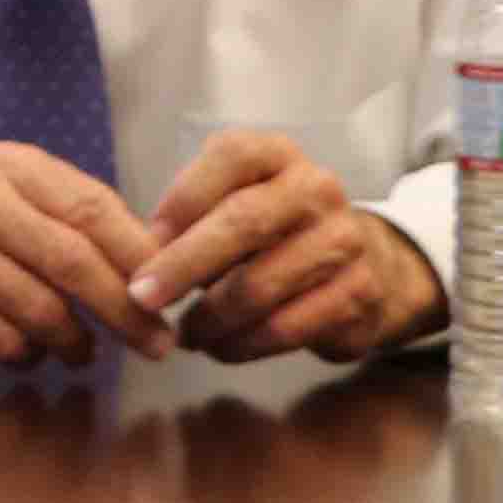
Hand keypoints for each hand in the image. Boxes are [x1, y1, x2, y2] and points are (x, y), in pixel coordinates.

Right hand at [0, 145, 162, 363]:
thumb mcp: (14, 201)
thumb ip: (77, 221)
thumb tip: (163, 263)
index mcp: (11, 167)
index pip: (95, 210)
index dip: (141, 258)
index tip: (173, 294)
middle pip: (74, 261)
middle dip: (126, 310)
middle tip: (157, 343)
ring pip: (42, 309)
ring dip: (74, 341)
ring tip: (81, 352)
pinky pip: (3, 339)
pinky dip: (27, 354)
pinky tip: (27, 351)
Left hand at [131, 132, 444, 361]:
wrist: (363, 265)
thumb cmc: (270, 234)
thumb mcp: (231, 206)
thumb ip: (190, 219)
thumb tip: (139, 255)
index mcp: (277, 154)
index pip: (230, 156)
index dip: (182, 199)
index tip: (144, 242)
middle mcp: (316, 188)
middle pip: (243, 222)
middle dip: (182, 265)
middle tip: (142, 298)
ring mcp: (344, 239)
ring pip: (262, 283)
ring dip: (210, 317)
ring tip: (184, 335)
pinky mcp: (358, 292)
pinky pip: (287, 326)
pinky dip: (243, 344)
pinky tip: (220, 348)